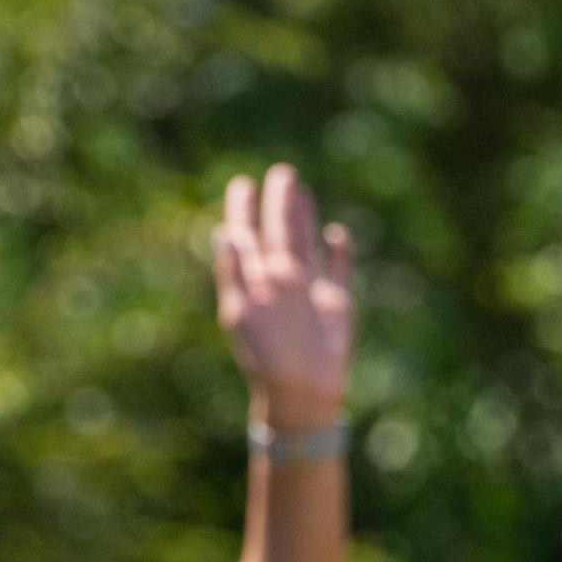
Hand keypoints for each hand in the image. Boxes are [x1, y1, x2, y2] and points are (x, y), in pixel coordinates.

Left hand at [215, 164, 354, 431]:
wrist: (302, 389)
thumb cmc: (266, 354)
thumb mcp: (242, 310)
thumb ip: (234, 271)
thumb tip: (223, 233)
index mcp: (255, 280)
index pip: (247, 236)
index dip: (244, 210)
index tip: (242, 184)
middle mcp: (281, 280)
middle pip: (278, 232)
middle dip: (278, 203)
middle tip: (280, 173)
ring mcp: (309, 290)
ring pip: (306, 243)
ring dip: (304, 217)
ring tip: (301, 190)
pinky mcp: (336, 304)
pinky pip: (337, 269)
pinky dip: (339, 251)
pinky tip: (336, 232)